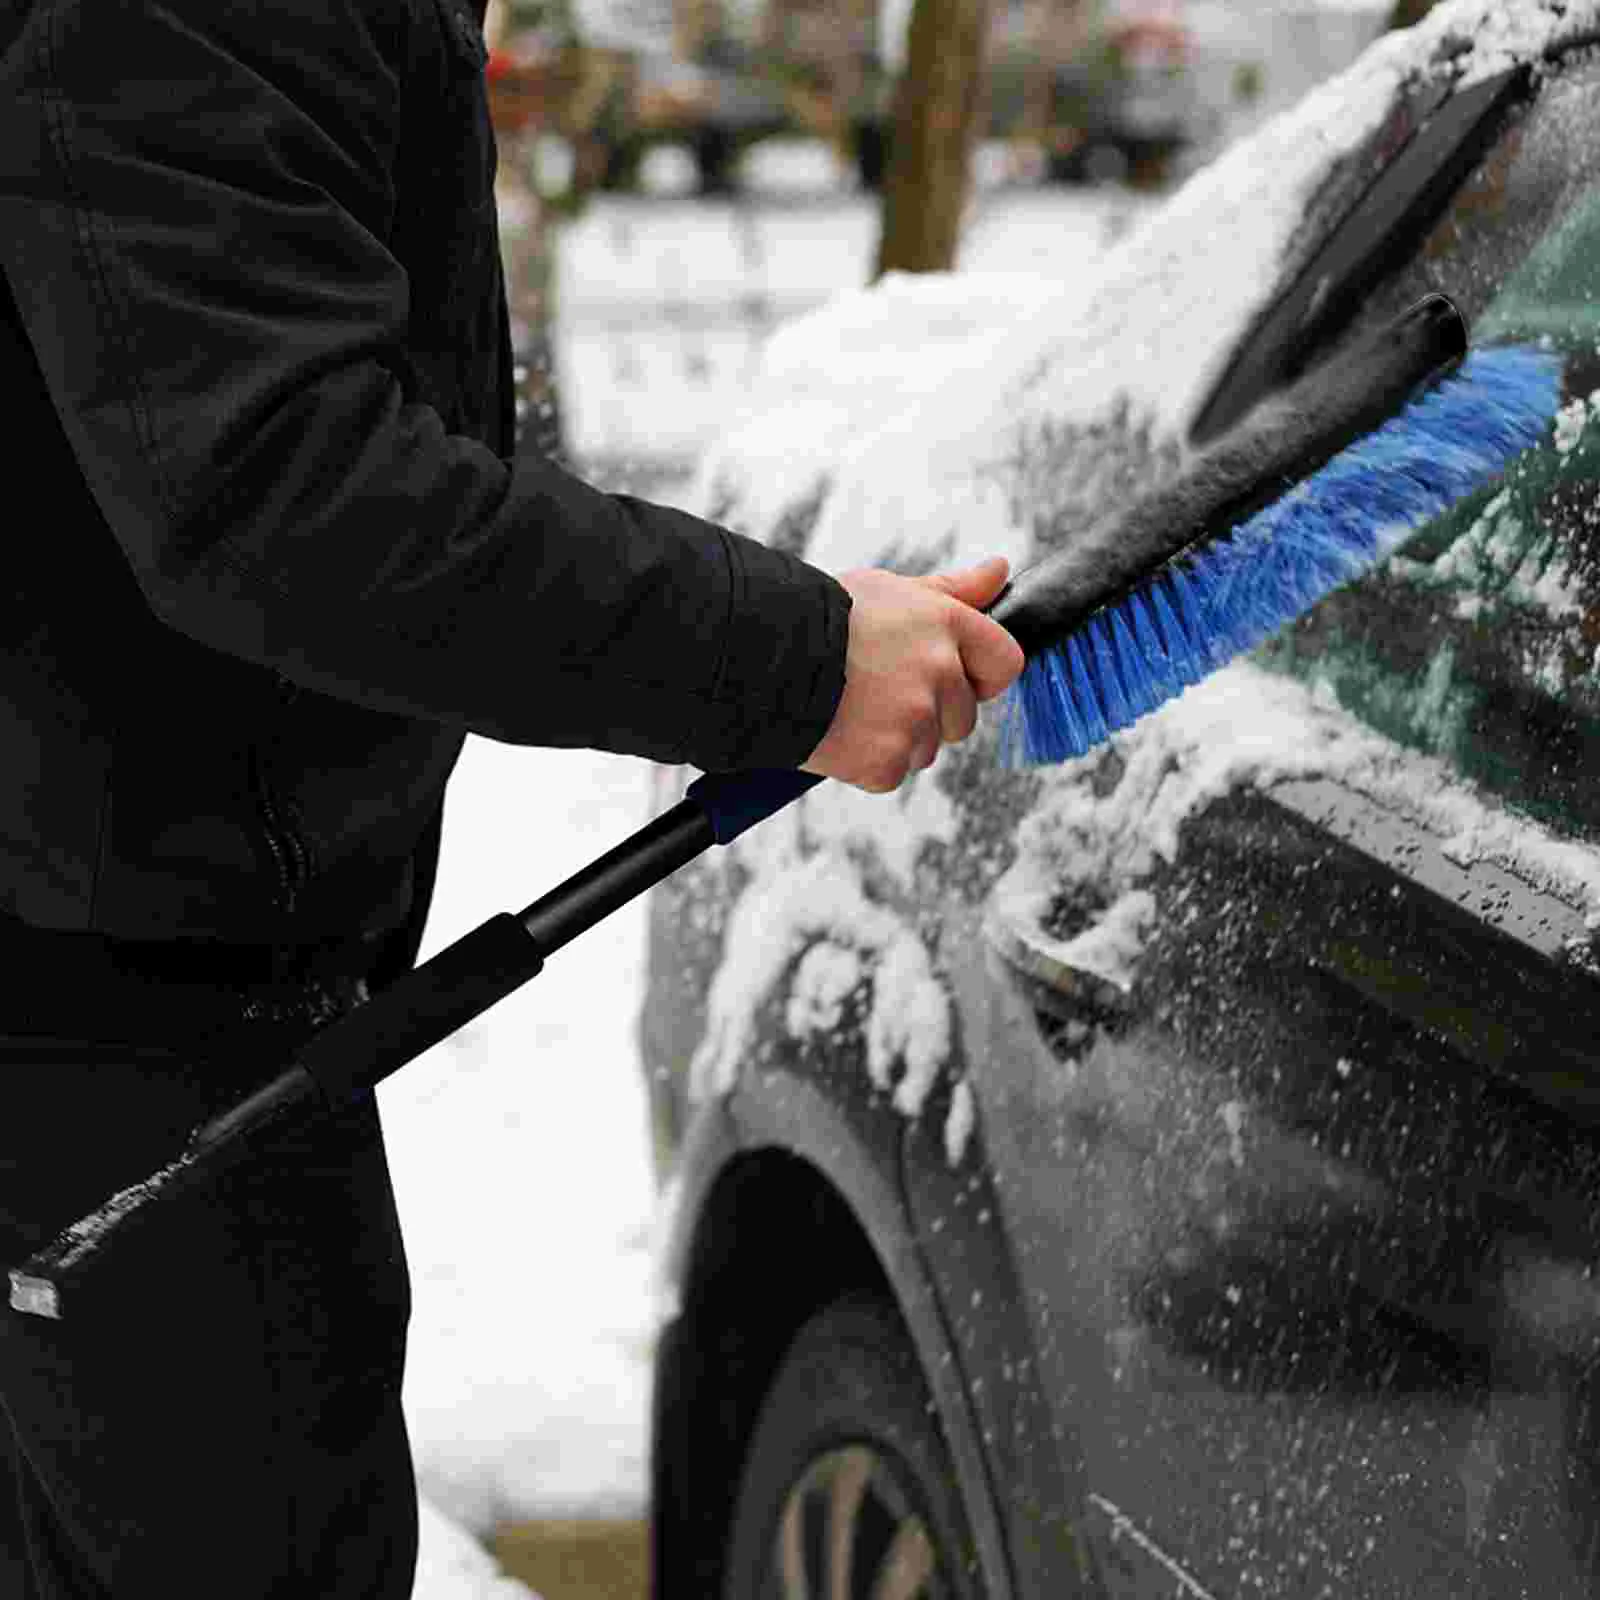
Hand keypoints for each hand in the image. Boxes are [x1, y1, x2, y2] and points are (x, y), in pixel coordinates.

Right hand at [801, 556, 1024, 793]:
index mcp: (947, 625)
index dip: (981, 675)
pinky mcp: (887, 761)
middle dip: (930, 711)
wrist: (761, 656)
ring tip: (851, 708)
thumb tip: (999, 572)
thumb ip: (953, 590)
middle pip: (962, 716)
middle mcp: (939, 672)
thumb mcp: (891, 591)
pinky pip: (892, 772)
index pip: (1005, 663)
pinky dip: (868, 762)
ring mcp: (915, 720)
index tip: (953, 677)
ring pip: (925, 747)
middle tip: (877, 690)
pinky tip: (840, 733)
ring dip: (897, 738)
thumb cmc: (821, 617)